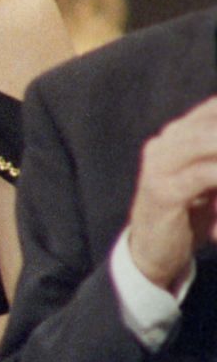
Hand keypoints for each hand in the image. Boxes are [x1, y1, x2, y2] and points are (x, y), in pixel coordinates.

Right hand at [127, 97, 216, 291]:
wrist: (151, 253)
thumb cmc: (190, 214)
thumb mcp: (211, 180)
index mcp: (177, 135)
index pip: (214, 108)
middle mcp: (166, 142)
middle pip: (212, 121)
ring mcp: (160, 165)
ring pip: (209, 140)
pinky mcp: (163, 191)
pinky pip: (205, 175)